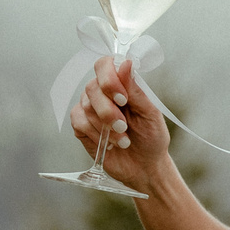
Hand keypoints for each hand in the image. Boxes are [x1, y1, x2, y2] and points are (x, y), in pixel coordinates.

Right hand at [66, 56, 171, 192]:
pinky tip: (108, 143)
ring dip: (106, 127)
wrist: (144, 167)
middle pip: (92, 87)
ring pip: (86, 106)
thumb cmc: (151, 137)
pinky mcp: (81, 126)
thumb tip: (125, 63)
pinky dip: (95, 134)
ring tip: (123, 140)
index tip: (123, 98)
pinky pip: (79, 122)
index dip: (109, 78)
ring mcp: (90, 108)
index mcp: (121, 83)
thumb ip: (136, 89)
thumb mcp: (150, 113)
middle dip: (108, 110)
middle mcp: (102, 92)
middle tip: (124, 126)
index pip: (105, 65)